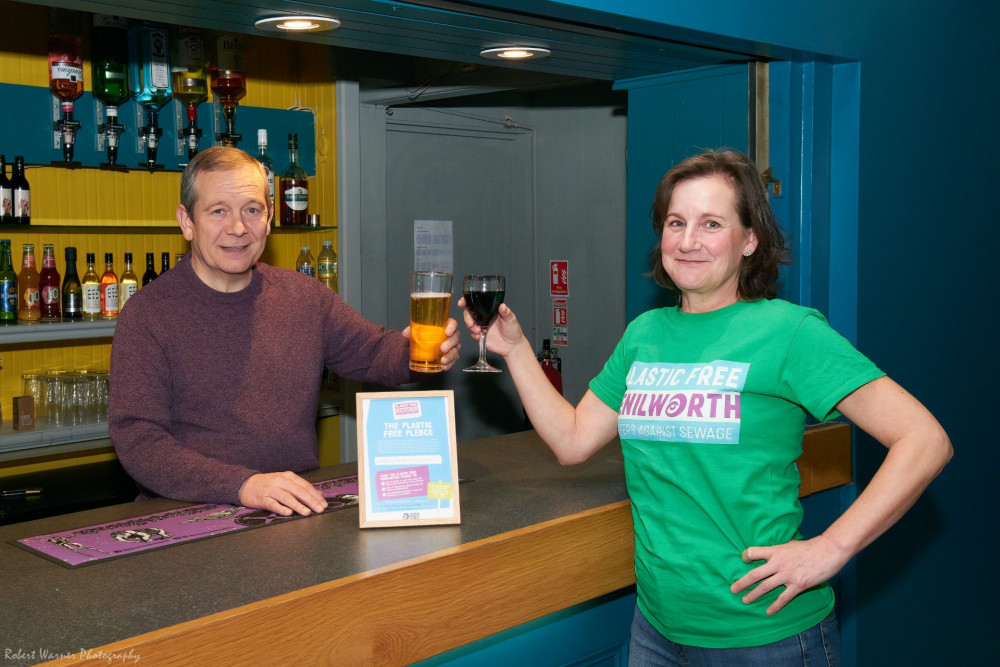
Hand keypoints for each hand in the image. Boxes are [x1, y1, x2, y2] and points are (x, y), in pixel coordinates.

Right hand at [238, 471, 328, 516]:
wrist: (245, 484)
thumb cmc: (269, 485)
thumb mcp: (285, 483)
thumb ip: (301, 488)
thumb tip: (318, 495)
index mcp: (288, 476)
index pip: (305, 485)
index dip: (315, 495)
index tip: (324, 504)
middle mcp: (280, 481)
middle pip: (298, 491)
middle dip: (311, 501)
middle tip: (320, 510)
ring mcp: (271, 489)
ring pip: (287, 497)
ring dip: (298, 505)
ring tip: (307, 512)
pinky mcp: (262, 498)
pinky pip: (273, 504)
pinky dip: (281, 508)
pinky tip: (289, 513)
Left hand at [400, 318, 461, 370]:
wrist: (425, 346)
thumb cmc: (425, 336)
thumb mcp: (418, 332)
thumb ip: (412, 331)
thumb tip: (405, 333)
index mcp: (445, 326)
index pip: (453, 324)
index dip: (452, 327)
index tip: (447, 332)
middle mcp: (452, 336)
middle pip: (455, 338)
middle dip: (450, 343)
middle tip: (442, 348)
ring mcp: (453, 346)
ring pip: (455, 350)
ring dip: (450, 356)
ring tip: (443, 361)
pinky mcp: (452, 356)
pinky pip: (454, 360)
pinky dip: (450, 364)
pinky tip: (444, 367)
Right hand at [457, 300, 523, 356]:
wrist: (513, 346)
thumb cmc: (513, 330)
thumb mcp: (511, 319)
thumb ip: (506, 312)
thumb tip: (502, 306)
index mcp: (490, 311)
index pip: (477, 304)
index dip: (467, 302)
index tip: (462, 303)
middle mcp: (484, 318)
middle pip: (469, 313)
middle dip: (467, 317)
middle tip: (471, 323)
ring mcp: (481, 327)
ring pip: (469, 324)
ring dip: (470, 326)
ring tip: (477, 330)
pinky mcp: (480, 336)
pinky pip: (473, 335)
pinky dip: (474, 335)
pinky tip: (479, 336)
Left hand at [730, 534, 849, 614]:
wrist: (828, 551)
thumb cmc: (810, 547)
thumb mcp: (791, 544)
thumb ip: (781, 550)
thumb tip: (776, 551)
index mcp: (776, 551)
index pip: (754, 552)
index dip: (747, 556)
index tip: (744, 559)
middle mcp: (778, 563)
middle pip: (755, 574)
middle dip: (743, 582)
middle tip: (733, 589)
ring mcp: (787, 575)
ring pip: (766, 586)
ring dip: (754, 594)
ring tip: (745, 600)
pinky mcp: (798, 585)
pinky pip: (783, 598)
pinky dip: (775, 605)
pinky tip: (768, 611)